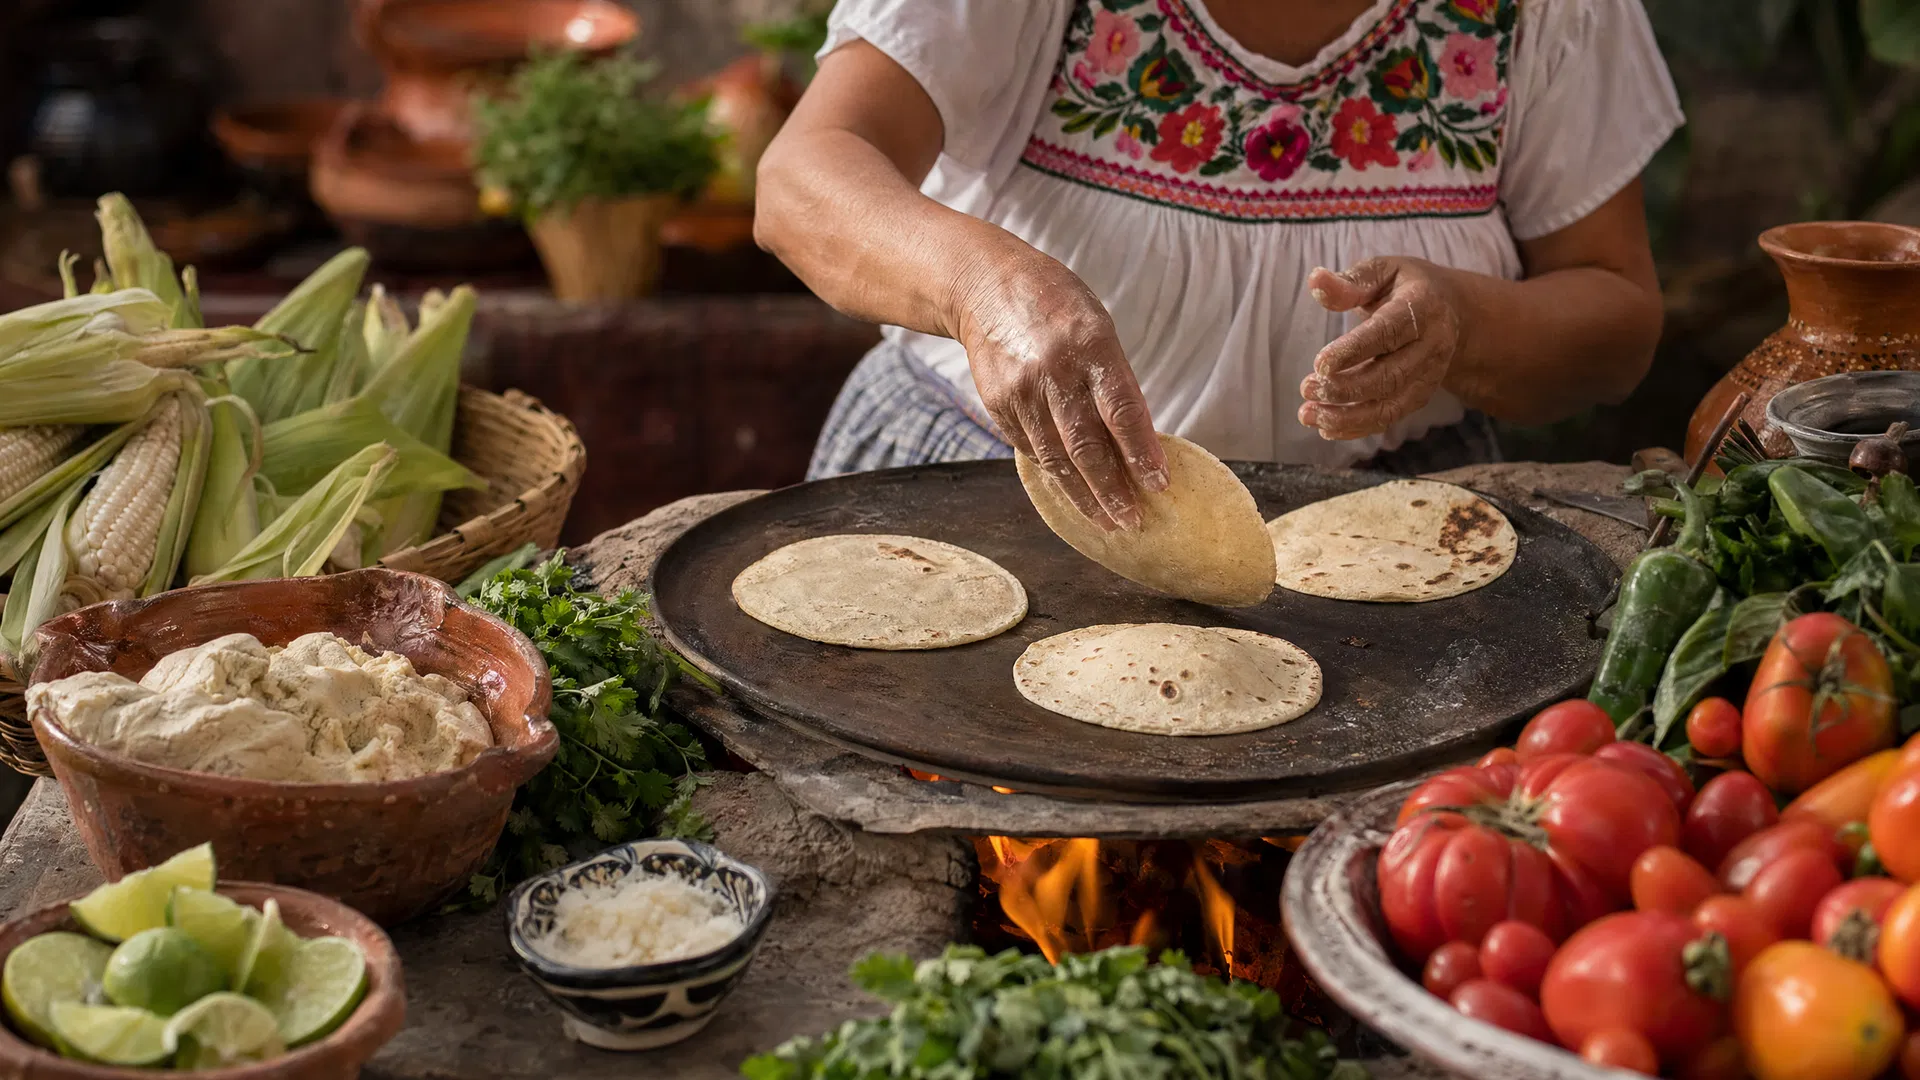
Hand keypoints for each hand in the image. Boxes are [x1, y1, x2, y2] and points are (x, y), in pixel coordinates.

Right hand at [955, 253, 1168, 529]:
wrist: (984, 285)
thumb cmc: (1056, 305)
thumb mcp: (1097, 326)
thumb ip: (1115, 380)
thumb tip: (1138, 441)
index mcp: (1090, 345)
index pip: (1122, 411)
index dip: (1141, 453)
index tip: (1159, 485)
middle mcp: (1053, 371)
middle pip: (1086, 446)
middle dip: (1112, 490)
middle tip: (1132, 521)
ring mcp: (1021, 391)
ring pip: (1056, 458)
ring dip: (1083, 496)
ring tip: (1107, 521)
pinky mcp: (998, 404)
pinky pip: (1031, 449)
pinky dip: (1054, 474)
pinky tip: (1073, 492)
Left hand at [1299, 257, 1463, 440]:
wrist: (1450, 311)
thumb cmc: (1406, 287)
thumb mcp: (1383, 271)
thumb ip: (1351, 281)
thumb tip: (1315, 281)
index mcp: (1422, 307)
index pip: (1388, 333)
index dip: (1354, 350)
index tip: (1319, 364)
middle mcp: (1432, 345)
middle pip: (1390, 376)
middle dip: (1345, 388)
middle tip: (1306, 387)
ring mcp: (1429, 374)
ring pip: (1390, 406)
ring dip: (1347, 416)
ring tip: (1308, 414)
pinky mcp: (1421, 395)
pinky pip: (1389, 417)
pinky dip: (1357, 427)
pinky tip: (1326, 427)